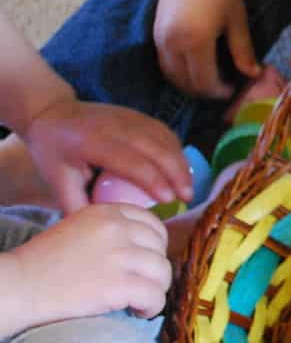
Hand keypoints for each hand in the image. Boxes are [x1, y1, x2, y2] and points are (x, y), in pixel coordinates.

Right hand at [0, 205, 171, 335]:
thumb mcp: (78, 229)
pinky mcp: (118, 284)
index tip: (143, 263)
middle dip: (153, 269)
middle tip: (139, 285)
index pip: (152, 224)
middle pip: (160, 248)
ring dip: (155, 289)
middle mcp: (117, 228)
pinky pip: (155, 296)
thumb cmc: (42, 264)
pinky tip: (138, 312)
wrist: (17, 287)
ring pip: (162, 272)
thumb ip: (109, 229)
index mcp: (107, 212)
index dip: (154, 246)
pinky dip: (152, 307)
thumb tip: (146, 244)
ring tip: (139, 300)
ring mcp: (119, 255)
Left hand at [20, 98, 189, 211]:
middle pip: (158, 148)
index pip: (133, 161)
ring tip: (187, 187)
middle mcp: (117, 126)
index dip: (154, 180)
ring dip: (181, 162)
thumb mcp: (58, 181)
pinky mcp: (138, 115)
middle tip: (187, 197)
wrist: (52, 113)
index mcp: (94, 142)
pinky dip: (177, 151)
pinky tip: (181, 169)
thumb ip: (78, 206)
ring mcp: (131, 117)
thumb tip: (102, 228)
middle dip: (177, 173)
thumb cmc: (53, 151)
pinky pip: (165, 132)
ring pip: (166, 138)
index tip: (168, 200)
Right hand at [153, 0, 258, 99]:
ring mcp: (159, 36)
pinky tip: (195, 64)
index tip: (233, 89)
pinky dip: (177, 70)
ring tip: (209, 79)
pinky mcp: (154, 29)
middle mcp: (171, 42)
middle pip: (184, 82)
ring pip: (170, 73)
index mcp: (195, 41)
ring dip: (188, 82)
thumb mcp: (237, 20)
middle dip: (204, 90)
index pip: (204, 81)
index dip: (219, 91)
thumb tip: (253, 75)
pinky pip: (163, 60)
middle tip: (222, 88)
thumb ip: (243, 51)